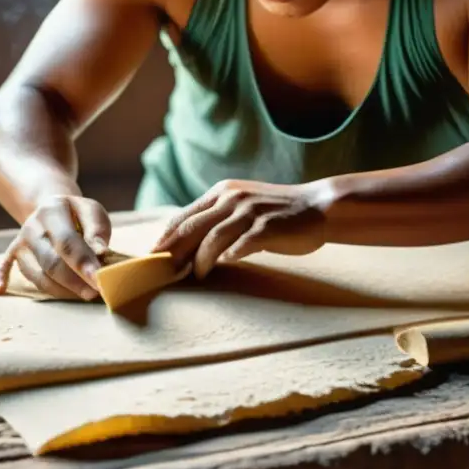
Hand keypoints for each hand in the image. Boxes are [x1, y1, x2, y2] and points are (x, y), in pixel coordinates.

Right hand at [0, 194, 111, 299]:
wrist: (52, 207)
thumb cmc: (77, 214)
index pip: (67, 242)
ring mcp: (21, 241)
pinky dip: (1, 278)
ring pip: (37, 274)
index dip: (83, 263)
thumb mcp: (91, 211)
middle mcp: (32, 226)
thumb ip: (97, 230)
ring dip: (60, 290)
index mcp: (52, 210)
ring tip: (82, 295)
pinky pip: (6, 267)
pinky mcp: (13, 252)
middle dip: (74, 281)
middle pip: (50, 262)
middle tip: (94, 293)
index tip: (99, 279)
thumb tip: (100, 252)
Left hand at [151, 179, 330, 278]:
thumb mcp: (242, 205)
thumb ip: (217, 217)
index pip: (183, 217)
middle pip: (191, 227)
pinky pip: (242, 243)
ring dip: (199, 260)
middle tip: (161, 272)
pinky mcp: (267, 227)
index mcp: (222, 192)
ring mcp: (249, 212)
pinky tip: (223, 265)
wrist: (317, 207)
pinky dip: (229, 255)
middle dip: (172, 251)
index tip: (151, 258)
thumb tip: (187, 244)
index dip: (164, 239)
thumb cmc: (277, 212)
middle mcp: (231, 199)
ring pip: (212, 238)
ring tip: (195, 275)